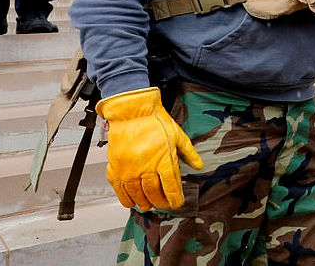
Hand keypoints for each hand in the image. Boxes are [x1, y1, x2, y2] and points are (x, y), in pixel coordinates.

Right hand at [96, 87, 203, 211]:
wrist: (130, 111)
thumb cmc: (153, 120)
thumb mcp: (177, 134)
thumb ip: (189, 152)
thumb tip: (198, 165)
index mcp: (163, 161)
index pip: (171, 189)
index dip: (175, 200)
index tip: (176, 203)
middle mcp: (146, 169)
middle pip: (154, 195)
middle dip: (160, 203)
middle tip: (162, 203)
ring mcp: (129, 170)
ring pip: (137, 195)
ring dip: (144, 203)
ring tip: (147, 204)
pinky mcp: (115, 168)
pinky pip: (120, 190)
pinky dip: (126, 198)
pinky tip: (131, 201)